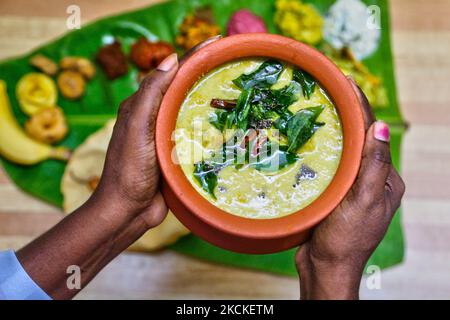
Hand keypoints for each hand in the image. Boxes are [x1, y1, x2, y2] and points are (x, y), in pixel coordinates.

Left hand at [93, 35, 222, 229]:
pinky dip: (212, 130)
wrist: (128, 210)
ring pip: (192, 114)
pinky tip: (230, 129)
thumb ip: (150, 95)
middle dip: (206, 77)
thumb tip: (171, 59)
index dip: (193, 57)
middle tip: (234, 68)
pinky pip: (197, 137)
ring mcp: (167, 137)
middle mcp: (154, 118)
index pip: (170, 74)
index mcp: (142, 106)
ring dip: (212, 104)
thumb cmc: (129, 169)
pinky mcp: (178, 155)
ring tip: (238, 96)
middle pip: (183, 91)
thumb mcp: (136, 127)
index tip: (218, 44)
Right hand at [295, 78, 404, 299]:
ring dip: (332, 129)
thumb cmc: (346, 238)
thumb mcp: (364, 200)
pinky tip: (305, 140)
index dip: (361, 106)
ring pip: (344, 151)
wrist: (326, 267)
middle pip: (360, 139)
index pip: (374, 135)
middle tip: (327, 89)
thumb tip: (382, 126)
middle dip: (346, 113)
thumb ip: (373, 165)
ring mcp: (352, 187)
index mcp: (386, 180)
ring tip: (315, 107)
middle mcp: (372, 181)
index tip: (346, 81)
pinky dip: (321, 149)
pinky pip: (330, 165)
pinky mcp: (334, 194)